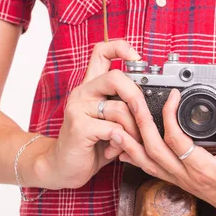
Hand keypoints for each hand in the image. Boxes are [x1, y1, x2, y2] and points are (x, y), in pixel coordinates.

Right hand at [21, 40, 148, 189]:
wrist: (62, 167)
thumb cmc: (90, 145)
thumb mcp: (110, 123)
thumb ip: (125, 110)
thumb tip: (153, 106)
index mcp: (91, 87)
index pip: (101, 52)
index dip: (121, 48)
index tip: (137, 58)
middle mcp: (83, 92)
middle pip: (115, 77)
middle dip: (137, 97)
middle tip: (144, 116)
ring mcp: (78, 108)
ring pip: (119, 108)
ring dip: (133, 129)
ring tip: (132, 142)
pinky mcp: (79, 127)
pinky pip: (113, 130)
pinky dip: (122, 142)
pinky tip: (115, 151)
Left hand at [108, 88, 215, 215]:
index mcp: (204, 168)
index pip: (176, 139)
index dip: (169, 114)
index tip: (172, 96)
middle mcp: (187, 177)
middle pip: (153, 151)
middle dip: (140, 124)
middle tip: (134, 103)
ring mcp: (181, 181)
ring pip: (148, 164)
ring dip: (130, 145)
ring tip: (116, 128)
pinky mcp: (180, 182)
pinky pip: (153, 171)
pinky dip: (137, 159)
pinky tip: (126, 150)